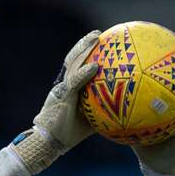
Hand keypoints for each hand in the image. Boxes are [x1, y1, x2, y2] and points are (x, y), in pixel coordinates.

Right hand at [12, 30, 101, 173]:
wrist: (50, 142)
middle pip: (74, 57)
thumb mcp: (91, 120)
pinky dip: (85, 72)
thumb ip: (103, 111)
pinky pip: (75, 81)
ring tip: (96, 38)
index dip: (86, 52)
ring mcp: (62, 88)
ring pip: (73, 63)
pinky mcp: (62, 96)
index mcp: (70, 87)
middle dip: (85, 43)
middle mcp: (64, 83)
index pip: (77, 64)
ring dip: (84, 49)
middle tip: (98, 33)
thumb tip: (124, 111)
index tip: (100, 42)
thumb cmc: (70, 133)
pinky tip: (96, 66)